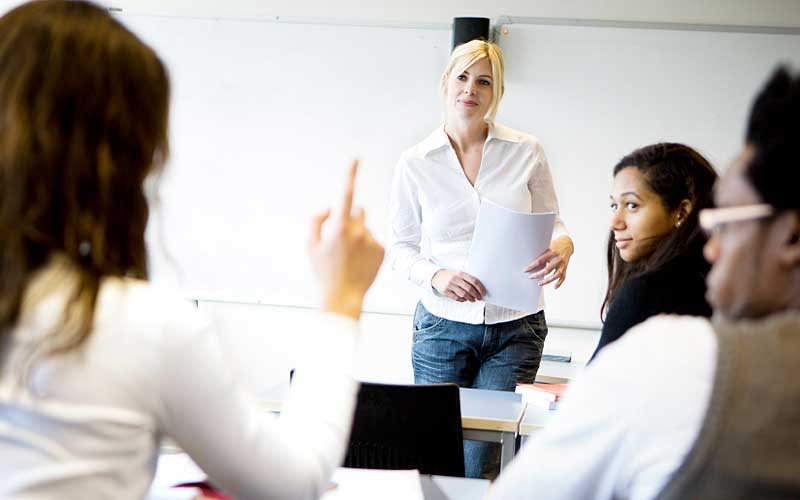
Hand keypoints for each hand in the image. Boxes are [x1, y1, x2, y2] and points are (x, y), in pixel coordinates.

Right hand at [309, 160, 384, 318]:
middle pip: (358, 212)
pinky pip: (374, 241)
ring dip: (358, 236)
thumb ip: (316, 220)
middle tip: (341, 241)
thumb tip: (330, 207)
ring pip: (366, 228)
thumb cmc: (323, 272)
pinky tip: (360, 262)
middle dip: (350, 219)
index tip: (356, 159)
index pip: (346, 194)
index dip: (350, 174)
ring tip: (350, 258)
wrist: (342, 297)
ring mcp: (372, 241)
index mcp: (339, 228)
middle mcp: (359, 231)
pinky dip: (367, 247)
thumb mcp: (310, 245)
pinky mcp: (382, 250)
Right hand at [432, 270, 485, 301]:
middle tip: (479, 298)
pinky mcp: (445, 291)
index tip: (483, 292)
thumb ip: (468, 279)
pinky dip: (462, 299)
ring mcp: (450, 285)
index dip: (480, 288)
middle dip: (476, 294)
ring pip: (463, 294)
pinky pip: (456, 297)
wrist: (437, 276)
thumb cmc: (451, 276)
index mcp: (461, 273)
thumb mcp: (459, 273)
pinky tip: (465, 299)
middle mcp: (455, 278)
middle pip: (469, 288)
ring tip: (473, 300)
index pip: (474, 281)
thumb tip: (479, 288)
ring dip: (470, 298)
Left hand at [524, 235, 573, 288]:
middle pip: (547, 270)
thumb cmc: (555, 244)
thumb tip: (528, 258)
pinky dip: (559, 283)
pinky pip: (563, 277)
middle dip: (538, 275)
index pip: (540, 261)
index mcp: (551, 252)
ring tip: (539, 283)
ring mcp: (563, 264)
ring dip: (547, 281)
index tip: (525, 270)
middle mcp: (558, 259)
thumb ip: (541, 253)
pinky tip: (554, 287)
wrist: (568, 243)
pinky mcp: (566, 268)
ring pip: (556, 275)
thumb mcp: (547, 245)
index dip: (532, 266)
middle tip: (530, 277)